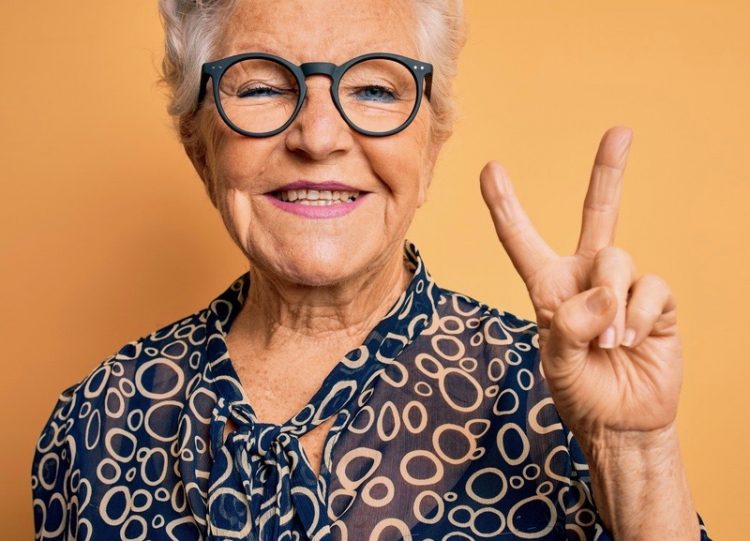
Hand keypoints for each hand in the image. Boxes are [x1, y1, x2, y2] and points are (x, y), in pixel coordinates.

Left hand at [480, 127, 682, 446]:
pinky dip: (636, 315)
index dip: (505, 205)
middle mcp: (586, 277)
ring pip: (617, 258)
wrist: (622, 422)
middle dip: (609, 172)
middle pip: (598, 213)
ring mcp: (623, 286)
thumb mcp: (555, 364)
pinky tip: (630, 341)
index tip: (490, 169)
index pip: (521, 240)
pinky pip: (650, 286)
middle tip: (621, 132)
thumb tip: (602, 295)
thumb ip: (566, 328)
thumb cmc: (580, 391)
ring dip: (609, 304)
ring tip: (608, 344)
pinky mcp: (656, 301)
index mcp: (548, 286)